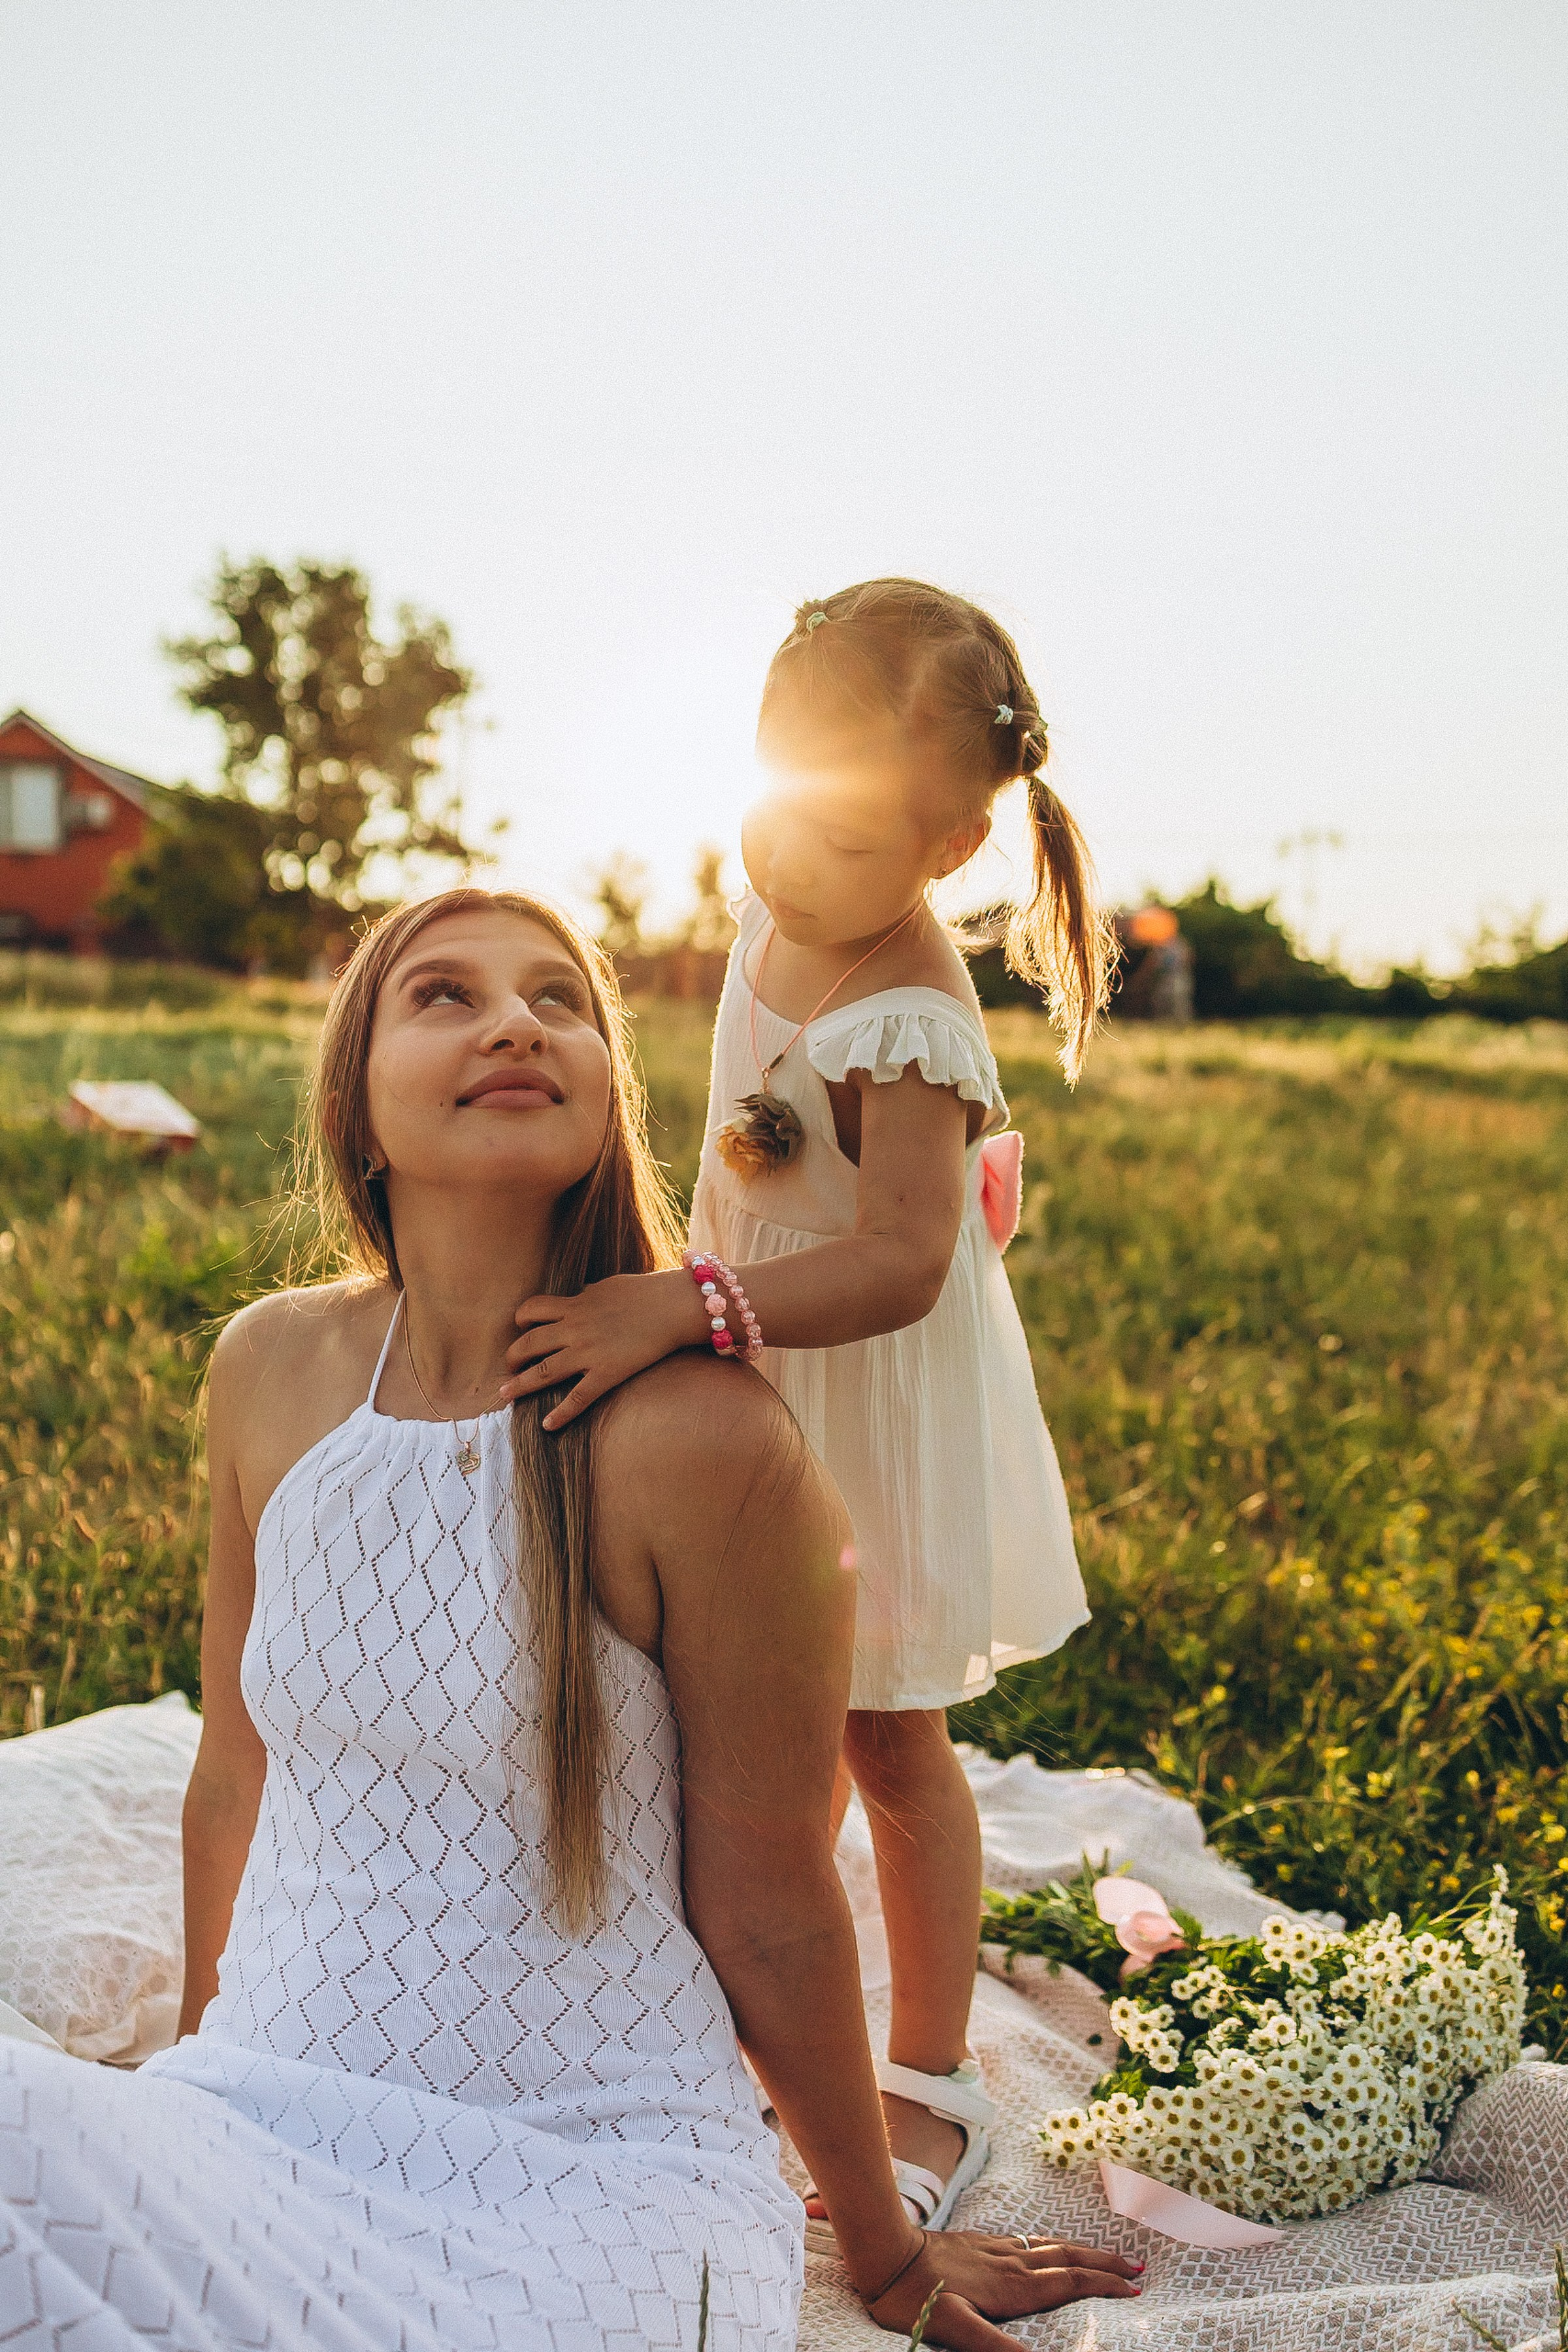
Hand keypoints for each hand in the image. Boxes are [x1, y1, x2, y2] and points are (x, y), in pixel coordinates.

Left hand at [502, 1269, 708, 1429]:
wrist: (671, 1307)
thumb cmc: (644, 1292)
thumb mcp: (608, 1286)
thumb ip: (588, 1294)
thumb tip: (581, 1294)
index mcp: (574, 1305)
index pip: (532, 1309)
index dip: (521, 1320)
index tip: (521, 1328)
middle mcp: (574, 1329)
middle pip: (528, 1343)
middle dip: (512, 1356)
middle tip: (509, 1367)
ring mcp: (589, 1353)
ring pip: (543, 1372)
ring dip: (521, 1385)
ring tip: (507, 1394)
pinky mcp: (607, 1373)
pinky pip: (578, 1398)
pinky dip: (560, 1414)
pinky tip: (547, 1425)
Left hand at [866, 2230, 1142, 2347]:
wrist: (886, 2253)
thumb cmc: (917, 2296)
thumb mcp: (956, 2329)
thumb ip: (997, 2348)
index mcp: (1014, 2285)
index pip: (1070, 2282)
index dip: (1104, 2284)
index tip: (1135, 2287)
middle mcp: (1011, 2263)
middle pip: (1068, 2258)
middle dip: (1104, 2262)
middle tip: (1136, 2266)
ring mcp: (995, 2249)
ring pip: (1050, 2245)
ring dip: (1082, 2249)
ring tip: (1104, 2253)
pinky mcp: (978, 2242)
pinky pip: (1027, 2240)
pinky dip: (1051, 2243)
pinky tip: (1046, 2245)